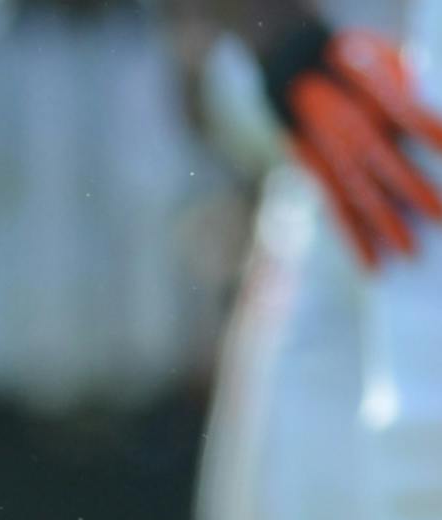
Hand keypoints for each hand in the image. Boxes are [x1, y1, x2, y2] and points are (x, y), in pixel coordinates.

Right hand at [262, 25, 441, 267]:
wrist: (291, 69)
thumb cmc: (352, 60)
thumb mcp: (381, 56)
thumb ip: (406, 76)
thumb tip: (423, 87)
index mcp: (372, 96)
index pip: (412, 119)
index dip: (434, 136)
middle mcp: (350, 128)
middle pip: (387, 165)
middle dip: (416, 192)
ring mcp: (333, 154)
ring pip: (360, 194)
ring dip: (385, 225)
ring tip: (409, 251)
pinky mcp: (317, 172)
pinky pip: (336, 209)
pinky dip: (353, 238)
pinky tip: (369, 263)